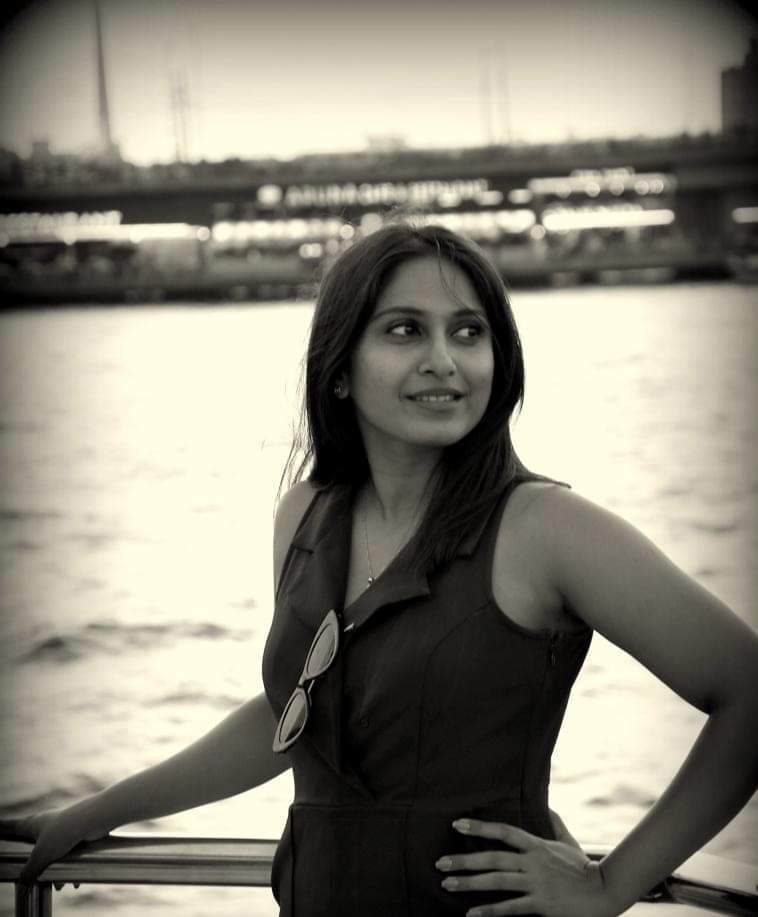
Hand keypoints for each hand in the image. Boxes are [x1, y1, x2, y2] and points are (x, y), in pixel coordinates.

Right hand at [0, 807, 107, 883]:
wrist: (94, 820)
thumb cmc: (64, 832)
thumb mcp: (41, 856)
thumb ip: (29, 871)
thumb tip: (23, 882)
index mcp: (33, 824)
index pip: (13, 826)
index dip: (4, 828)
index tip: (0, 829)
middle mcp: (46, 823)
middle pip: (34, 844)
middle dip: (34, 862)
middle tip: (31, 874)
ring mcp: (62, 828)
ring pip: (53, 852)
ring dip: (55, 868)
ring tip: (59, 886)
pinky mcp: (76, 833)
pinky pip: (68, 853)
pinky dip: (69, 867)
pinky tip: (73, 882)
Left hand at [436, 817, 614, 916]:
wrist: (604, 893)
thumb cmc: (584, 867)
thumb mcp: (568, 842)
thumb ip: (555, 824)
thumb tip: (548, 806)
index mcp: (537, 845)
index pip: (504, 831)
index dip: (480, 827)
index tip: (457, 824)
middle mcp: (533, 862)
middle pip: (493, 858)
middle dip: (465, 860)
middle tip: (440, 862)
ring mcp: (536, 883)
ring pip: (497, 882)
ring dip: (470, 883)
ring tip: (447, 884)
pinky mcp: (541, 905)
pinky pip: (511, 908)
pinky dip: (490, 911)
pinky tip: (471, 914)